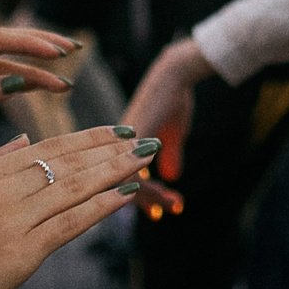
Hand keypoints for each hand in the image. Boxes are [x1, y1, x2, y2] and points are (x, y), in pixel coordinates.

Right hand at [0, 127, 155, 288]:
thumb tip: (25, 138)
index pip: (47, 147)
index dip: (87, 138)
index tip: (116, 132)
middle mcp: (1, 188)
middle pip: (67, 161)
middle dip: (110, 148)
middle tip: (143, 138)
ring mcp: (12, 219)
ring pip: (75, 186)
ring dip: (115, 170)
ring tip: (144, 159)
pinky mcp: (22, 252)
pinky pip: (71, 223)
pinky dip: (103, 206)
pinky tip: (127, 194)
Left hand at [120, 38, 212, 204]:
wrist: (175, 74)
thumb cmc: (173, 98)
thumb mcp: (173, 133)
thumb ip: (170, 154)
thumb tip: (171, 176)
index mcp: (118, 148)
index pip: (118, 181)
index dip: (137, 198)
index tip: (156, 212)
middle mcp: (114, 147)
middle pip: (117, 186)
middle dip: (145, 202)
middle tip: (162, 214)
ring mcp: (121, 142)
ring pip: (126, 182)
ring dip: (151, 196)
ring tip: (172, 204)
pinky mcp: (133, 137)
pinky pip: (133, 170)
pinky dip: (149, 185)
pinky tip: (164, 192)